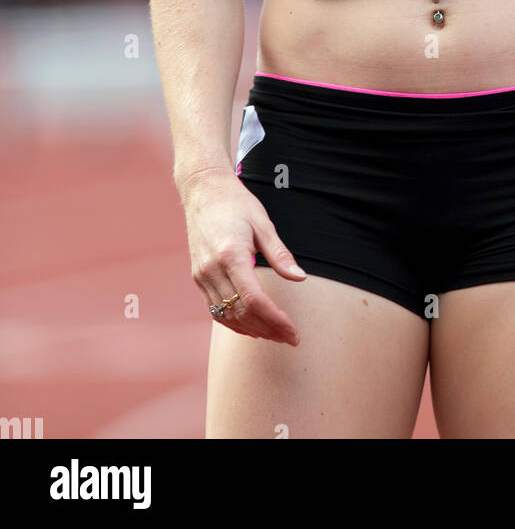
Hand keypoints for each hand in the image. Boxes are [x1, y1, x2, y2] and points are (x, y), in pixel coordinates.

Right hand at [179, 168, 305, 343]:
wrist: (203, 191)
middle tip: (291, 338)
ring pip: (226, 317)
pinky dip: (234, 323)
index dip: (275, 320)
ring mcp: (201, 275)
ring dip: (252, 330)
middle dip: (268, 330)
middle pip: (241, 313)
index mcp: (231, 254)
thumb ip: (280, 254)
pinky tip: (253, 326)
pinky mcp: (198, 278)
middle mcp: (212, 269)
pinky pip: (215, 310)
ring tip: (276, 335)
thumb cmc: (237, 204)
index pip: (254, 300)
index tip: (293, 330)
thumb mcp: (263, 224)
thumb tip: (300, 278)